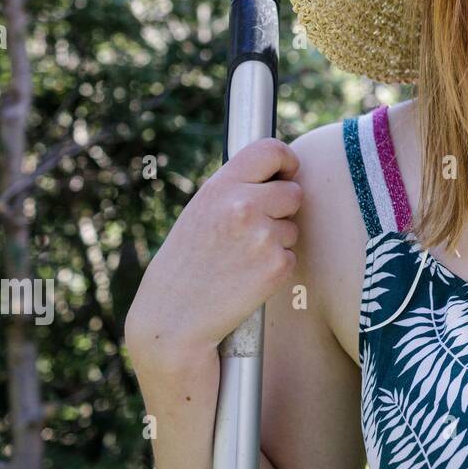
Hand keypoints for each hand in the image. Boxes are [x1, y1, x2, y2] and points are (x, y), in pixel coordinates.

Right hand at [126, 137, 302, 369]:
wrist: (173, 318)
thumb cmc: (186, 264)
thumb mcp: (200, 212)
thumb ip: (235, 190)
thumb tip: (278, 174)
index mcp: (220, 187)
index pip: (270, 150)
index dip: (286, 160)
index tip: (287, 171)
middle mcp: (243, 205)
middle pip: (293, 191)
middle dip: (283, 208)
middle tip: (254, 230)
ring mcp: (262, 235)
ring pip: (294, 225)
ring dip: (278, 240)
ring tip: (241, 258)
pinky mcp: (277, 265)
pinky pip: (292, 254)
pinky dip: (277, 266)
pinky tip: (247, 277)